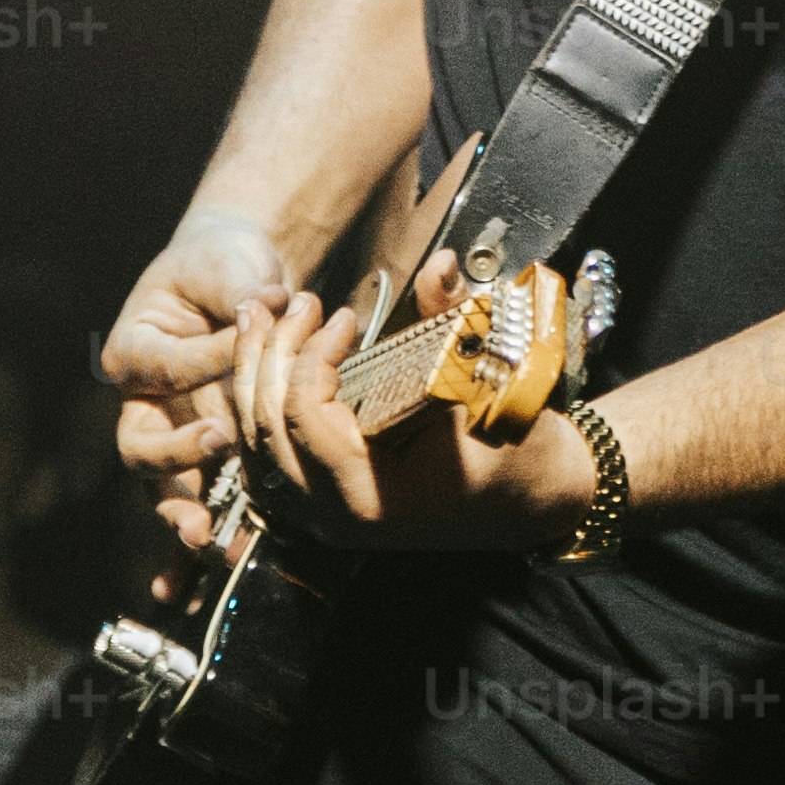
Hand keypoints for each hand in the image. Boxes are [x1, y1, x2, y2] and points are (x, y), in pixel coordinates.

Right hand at [105, 210, 295, 554]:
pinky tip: (181, 594)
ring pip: (160, 489)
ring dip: (180, 519)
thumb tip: (268, 304)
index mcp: (135, 349)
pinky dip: (181, 556)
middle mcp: (142, 402)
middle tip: (215, 454)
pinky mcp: (200, 462)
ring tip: (204, 542)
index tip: (250, 345)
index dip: (207, 360)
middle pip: (142, 445)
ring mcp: (169, 438)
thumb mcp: (231, 266)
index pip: (167, 366)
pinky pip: (189, 509)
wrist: (234, 285)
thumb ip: (242, 286)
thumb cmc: (223, 268)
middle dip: (177, 462)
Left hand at [233, 252, 600, 552]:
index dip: (312, 356)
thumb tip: (440, 264)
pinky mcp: (322, 508)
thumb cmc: (515, 448)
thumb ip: (453, 321)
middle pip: (266, 430)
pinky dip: (258, 411)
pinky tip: (260, 367)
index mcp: (372, 497)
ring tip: (259, 320)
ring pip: (255, 447)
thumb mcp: (490, 384)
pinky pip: (267, 461)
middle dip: (267, 355)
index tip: (346, 316)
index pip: (305, 418)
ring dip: (251, 378)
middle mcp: (336, 518)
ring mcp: (324, 519)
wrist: (533, 497)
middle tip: (289, 302)